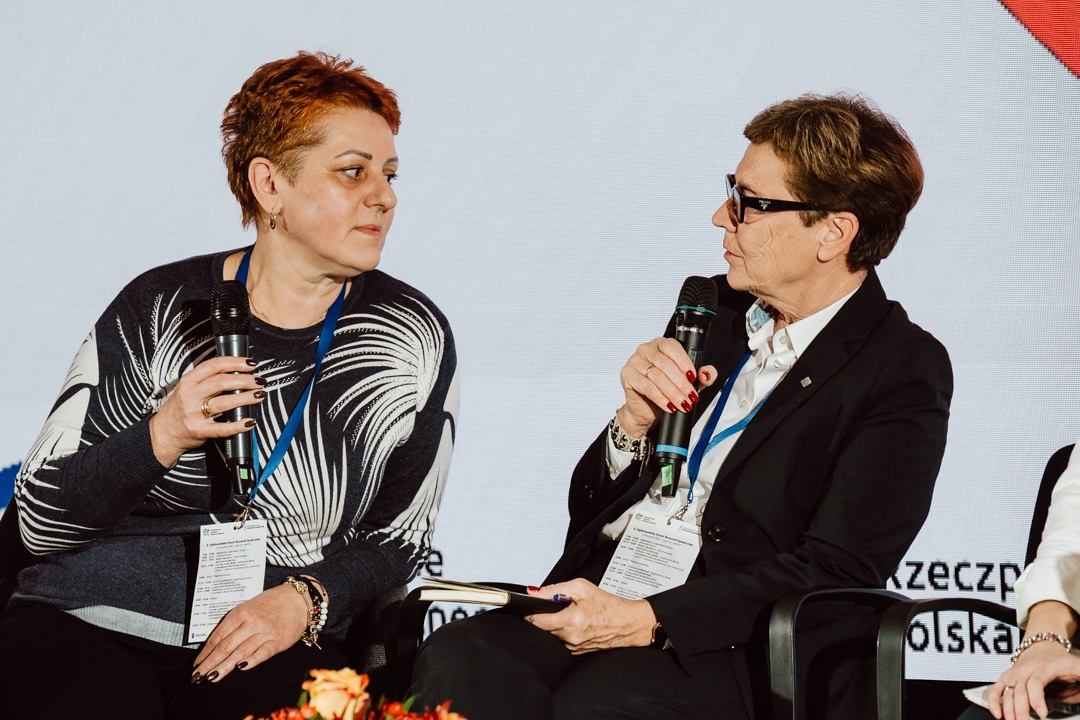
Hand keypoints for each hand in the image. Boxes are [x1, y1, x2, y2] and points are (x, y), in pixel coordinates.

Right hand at [149, 356, 264, 466]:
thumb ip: (207, 380)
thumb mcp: (188, 388)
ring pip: (224, 402)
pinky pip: (222, 428)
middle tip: (259, 381)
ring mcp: (193, 413)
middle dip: (245, 380)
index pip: (214, 365)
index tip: (251, 363)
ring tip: (259, 395)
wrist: (163, 433)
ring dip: (246, 398)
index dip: (235, 362)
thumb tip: (237, 371)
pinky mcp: (199, 431)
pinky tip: (249, 422)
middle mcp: (190, 395)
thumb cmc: (179, 409)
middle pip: (222, 382)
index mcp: (189, 381)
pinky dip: (238, 425)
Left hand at [191, 583, 308, 683]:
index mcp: (240, 613)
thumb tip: (216, 644)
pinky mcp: (278, 641)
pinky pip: (262, 653)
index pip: (218, 636)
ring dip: (224, 666)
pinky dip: (251, 661)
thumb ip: (234, 624)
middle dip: (209, 663)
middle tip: (197, 677)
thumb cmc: (271, 603)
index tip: (197, 665)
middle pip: (226, 646)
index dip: (205, 653)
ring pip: (240, 652)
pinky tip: (240, 668)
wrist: (298, 598)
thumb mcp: (248, 607)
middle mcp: (251, 623)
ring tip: (211, 677)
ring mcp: (265, 633)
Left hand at [524, 579, 656, 653]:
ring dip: (556, 622)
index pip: (536, 620)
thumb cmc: (610, 605)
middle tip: (559, 604)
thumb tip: (534, 592)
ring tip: (572, 613)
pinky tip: (578, 622)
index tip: (527, 606)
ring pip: (553, 633)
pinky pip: (563, 639)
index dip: (529, 612)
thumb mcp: (581, 587)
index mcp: (570, 621)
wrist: (629, 623)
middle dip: (546, 614)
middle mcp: (570, 638)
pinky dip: (565, 629)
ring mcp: (573, 647)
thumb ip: (554, 589)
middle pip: (543, 626)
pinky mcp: (577, 651)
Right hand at [616, 337, 716, 437]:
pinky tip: (669, 406)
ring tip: (682, 404)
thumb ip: (702, 376)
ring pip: (657, 377)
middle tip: (690, 397)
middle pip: (666, 364)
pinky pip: (647, 387)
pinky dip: (660, 398)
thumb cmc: (665, 392)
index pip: (673, 347)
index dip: (685, 363)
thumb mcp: (688, 383)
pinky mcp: (627, 375)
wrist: (646, 410)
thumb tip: (707, 373)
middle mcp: (646, 349)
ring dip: (673, 393)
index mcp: (660, 345)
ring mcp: (634, 361)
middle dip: (681, 383)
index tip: (693, 378)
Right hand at [987, 640, 1079, 718]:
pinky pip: (996, 689)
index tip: (1042, 714)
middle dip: (1021, 711)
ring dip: (1009, 710)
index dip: (1037, 699)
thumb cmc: (1060, 659)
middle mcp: (1024, 671)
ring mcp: (1013, 674)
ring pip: (1007, 694)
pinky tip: (998, 714)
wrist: (1042, 644)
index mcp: (1041, 668)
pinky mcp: (1006, 678)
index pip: (1035, 684)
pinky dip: (995, 702)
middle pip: (1019, 692)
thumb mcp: (1076, 666)